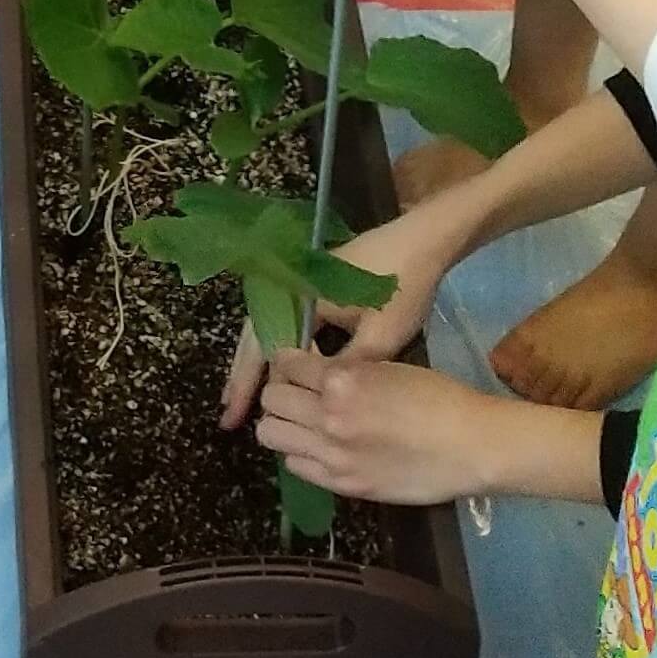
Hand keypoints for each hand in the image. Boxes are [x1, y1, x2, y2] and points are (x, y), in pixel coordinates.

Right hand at [221, 205, 457, 427]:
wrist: (427, 238)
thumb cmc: (404, 285)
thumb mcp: (381, 337)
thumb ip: (345, 371)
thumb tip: (318, 404)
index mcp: (301, 298)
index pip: (266, 350)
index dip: (251, 387)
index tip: (236, 419)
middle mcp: (293, 287)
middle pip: (257, 338)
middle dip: (244, 379)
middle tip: (229, 417)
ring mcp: (304, 283)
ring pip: (271, 329)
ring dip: (259, 364)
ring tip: (246, 400)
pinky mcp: (318, 284)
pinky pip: (289, 321)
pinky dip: (282, 348)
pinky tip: (283, 371)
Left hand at [257, 348, 505, 504]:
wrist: (471, 446)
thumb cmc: (439, 397)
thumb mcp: (387, 367)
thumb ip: (346, 372)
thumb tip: (315, 372)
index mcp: (341, 380)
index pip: (286, 364)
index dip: (290, 361)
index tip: (298, 365)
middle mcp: (327, 416)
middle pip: (271, 398)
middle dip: (282, 390)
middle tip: (299, 392)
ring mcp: (331, 454)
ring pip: (271, 434)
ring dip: (284, 423)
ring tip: (305, 422)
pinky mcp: (341, 484)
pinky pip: (294, 466)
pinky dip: (300, 453)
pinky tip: (322, 447)